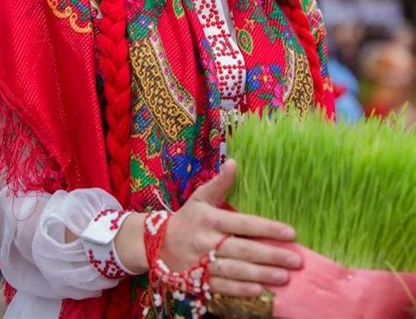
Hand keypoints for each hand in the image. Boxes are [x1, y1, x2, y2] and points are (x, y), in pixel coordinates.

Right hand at [161, 160, 301, 297]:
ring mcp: (203, 264)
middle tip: (295, 260)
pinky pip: (222, 287)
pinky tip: (259, 290)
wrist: (157, 246)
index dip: (267, 228)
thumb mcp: (200, 197)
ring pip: (236, 270)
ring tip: (284, 277)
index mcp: (210, 219)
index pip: (244, 223)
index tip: (290, 232)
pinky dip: (240, 290)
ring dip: (261, 274)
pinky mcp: (200, 282)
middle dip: (271, 255)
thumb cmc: (187, 219)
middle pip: (243, 249)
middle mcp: (207, 242)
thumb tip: (233, 162)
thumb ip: (219, 182)